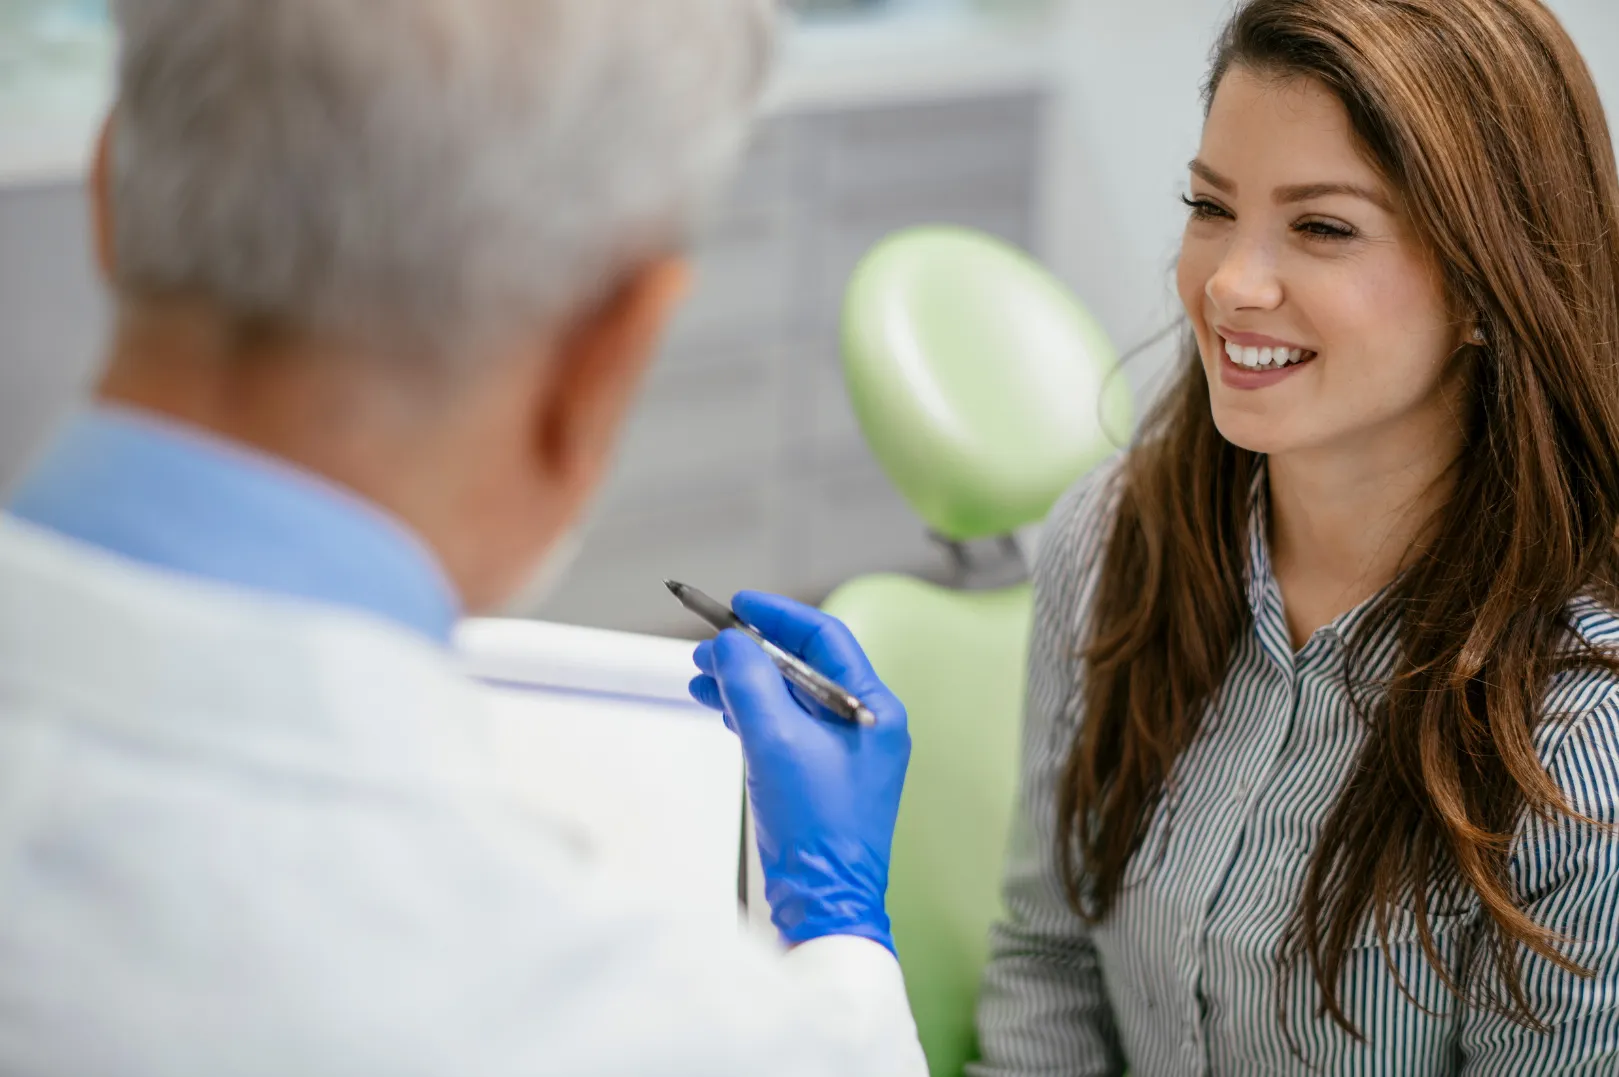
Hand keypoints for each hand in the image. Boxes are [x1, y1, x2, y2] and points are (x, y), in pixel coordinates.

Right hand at [689, 591, 909, 953]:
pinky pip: (782, 729)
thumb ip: (750, 683)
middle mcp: (863, 725)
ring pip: (786, 698)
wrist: (825, 905)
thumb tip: (730, 643)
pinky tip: (720, 709)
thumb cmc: (816, 828)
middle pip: (802, 667)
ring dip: (743, 684)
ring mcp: (842, 754)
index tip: (738, 605)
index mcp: (873, 708)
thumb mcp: (776, 742)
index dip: (779, 616)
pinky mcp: (818, 779)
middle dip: (751, 653)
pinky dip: (749, 714)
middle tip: (706, 648)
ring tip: (699, 678)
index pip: (825, 639)